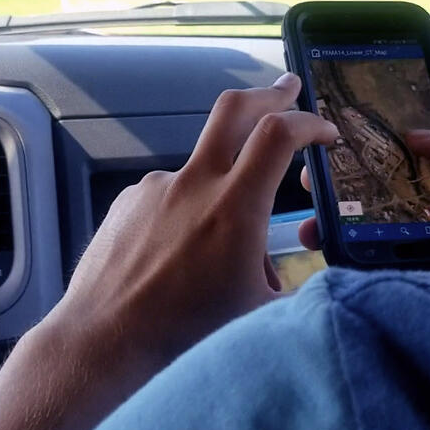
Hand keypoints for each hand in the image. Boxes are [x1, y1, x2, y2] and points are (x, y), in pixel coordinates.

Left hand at [46, 72, 338, 366]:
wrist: (105, 340)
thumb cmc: (185, 333)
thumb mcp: (259, 314)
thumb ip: (294, 287)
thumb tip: (315, 280)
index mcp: (235, 208)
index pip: (279, 134)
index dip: (309, 123)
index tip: (325, 132)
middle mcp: (194, 185)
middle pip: (234, 109)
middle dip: (267, 94)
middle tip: (287, 89)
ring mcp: (156, 189)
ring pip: (204, 170)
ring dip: (224, 191)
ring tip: (218, 253)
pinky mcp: (128, 202)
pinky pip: (169, 197)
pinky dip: (186, 217)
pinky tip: (178, 258)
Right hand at [297, 88, 429, 256]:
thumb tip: (414, 133)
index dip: (403, 105)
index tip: (360, 105)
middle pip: (403, 163)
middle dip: (359, 166)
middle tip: (318, 172)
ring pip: (389, 207)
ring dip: (349, 211)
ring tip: (315, 220)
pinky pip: (392, 246)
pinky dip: (360, 247)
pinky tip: (331, 249)